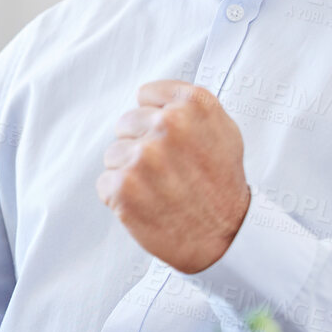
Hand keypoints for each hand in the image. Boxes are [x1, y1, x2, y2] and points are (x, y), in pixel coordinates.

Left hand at [98, 80, 250, 272]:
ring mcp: (144, 156)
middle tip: (168, 169)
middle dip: (142, 145)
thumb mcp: (223, 129)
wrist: (226, 237)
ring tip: (160, 188)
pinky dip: (121, 196)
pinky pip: (106, 182)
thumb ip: (189, 106)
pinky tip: (148, 202)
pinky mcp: (124, 187)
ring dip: (130, 172)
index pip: (145, 94)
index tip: (170, 139)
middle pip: (126, 123)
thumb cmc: (222, 186)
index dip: (156, 119)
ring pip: (114, 154)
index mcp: (193, 105)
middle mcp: (169, 126)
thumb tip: (153, 98)